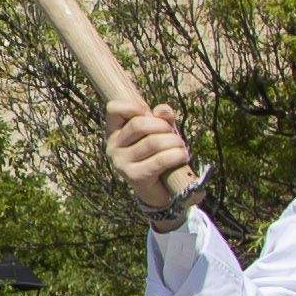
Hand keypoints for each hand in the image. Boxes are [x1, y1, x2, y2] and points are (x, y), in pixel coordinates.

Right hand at [107, 102, 202, 220]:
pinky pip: (160, 160)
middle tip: (174, 135)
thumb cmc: (157, 154)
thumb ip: (162, 118)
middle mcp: (113, 147)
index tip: (148, 113)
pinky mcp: (134, 176)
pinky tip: (183, 156)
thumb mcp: (159, 131)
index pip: (113, 109)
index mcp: (115, 132)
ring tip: (181, 147)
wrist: (159, 190)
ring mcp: (121, 163)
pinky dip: (176, 155)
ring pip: (153, 142)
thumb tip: (163, 110)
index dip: (133, 106)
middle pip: (139, 125)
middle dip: (163, 126)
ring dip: (174, 142)